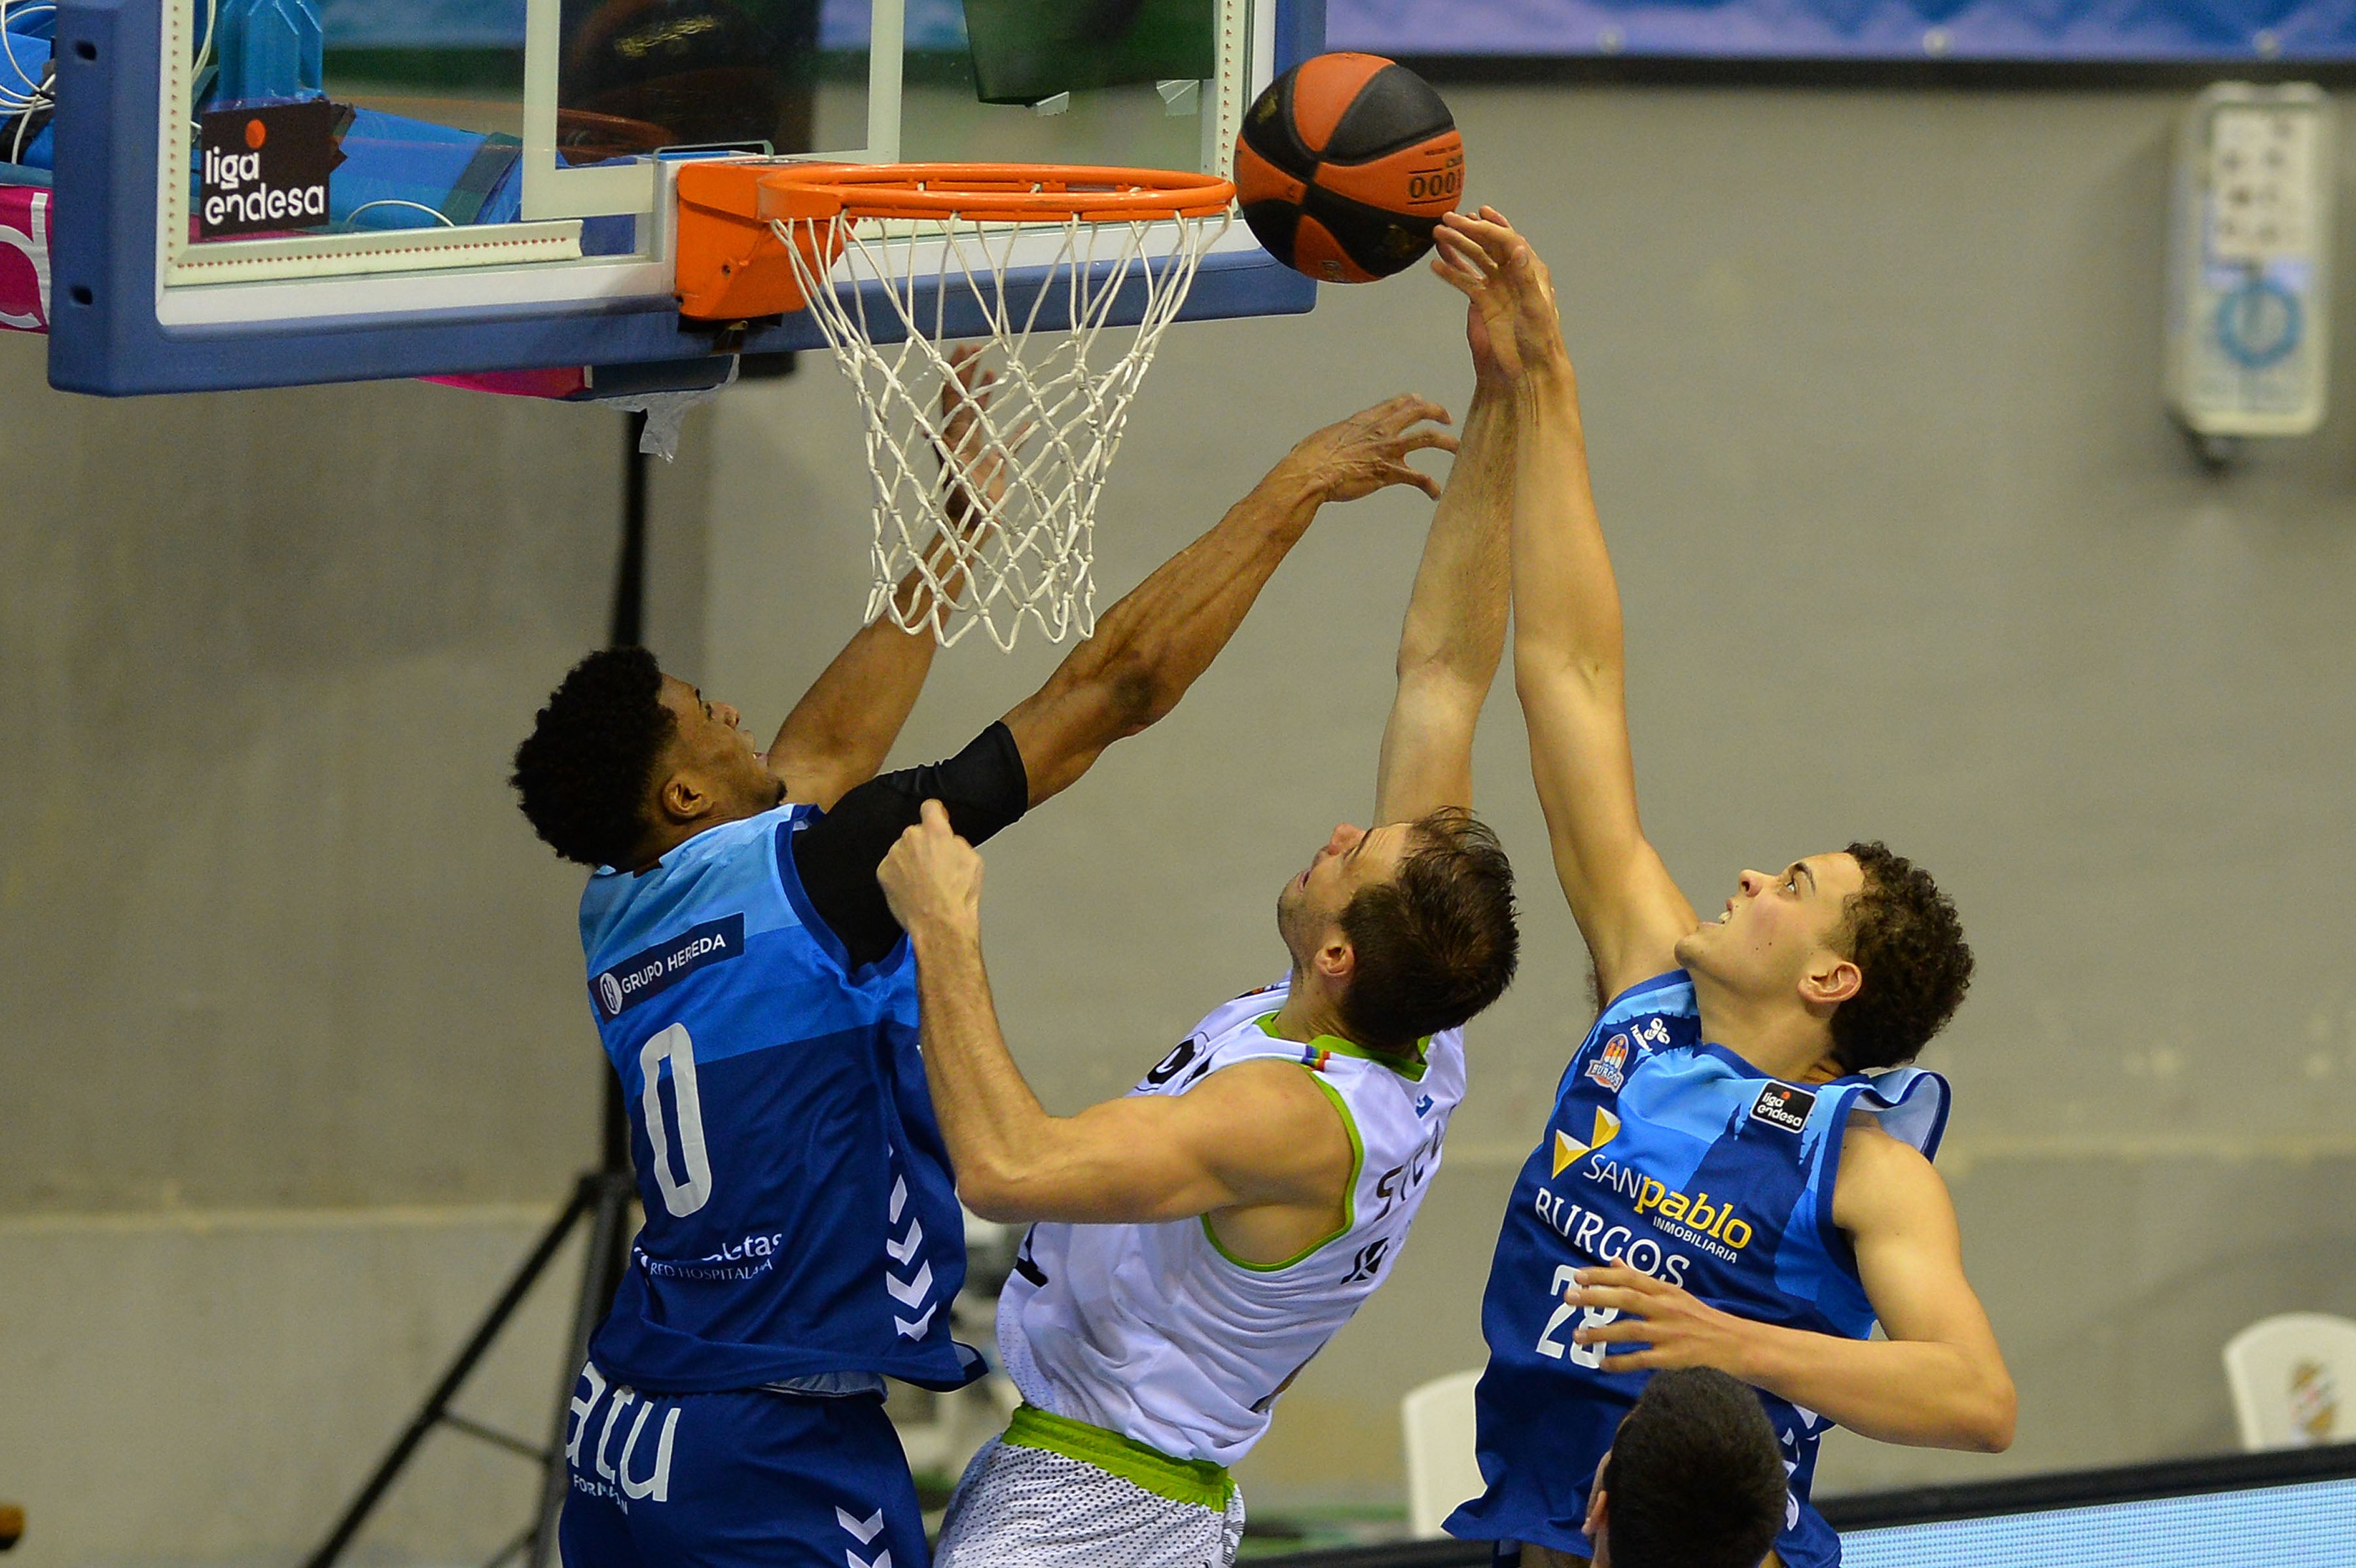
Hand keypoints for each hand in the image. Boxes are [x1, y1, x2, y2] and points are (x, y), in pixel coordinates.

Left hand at [878, 799, 985, 937]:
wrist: (939, 922)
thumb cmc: (958, 894)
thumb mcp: (972, 859)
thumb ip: (955, 842)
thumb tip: (947, 841)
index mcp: (934, 831)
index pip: (930, 807)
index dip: (936, 813)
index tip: (937, 818)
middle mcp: (910, 837)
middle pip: (916, 833)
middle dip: (924, 844)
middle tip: (934, 866)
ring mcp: (893, 855)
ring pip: (903, 851)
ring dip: (910, 860)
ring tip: (923, 882)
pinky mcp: (883, 872)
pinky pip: (892, 867)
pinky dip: (899, 875)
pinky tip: (912, 889)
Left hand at [936, 345, 1021, 531]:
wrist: (969, 526)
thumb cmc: (961, 501)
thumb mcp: (953, 473)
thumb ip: (946, 452)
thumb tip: (929, 429)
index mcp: (952, 435)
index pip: (952, 396)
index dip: (957, 372)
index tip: (966, 349)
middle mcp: (963, 438)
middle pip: (965, 398)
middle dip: (969, 373)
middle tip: (978, 348)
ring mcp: (978, 450)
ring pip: (982, 415)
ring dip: (987, 394)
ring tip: (993, 373)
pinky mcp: (994, 465)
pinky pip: (1008, 444)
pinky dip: (1018, 434)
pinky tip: (1029, 425)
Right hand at [1277, 393, 1457, 503]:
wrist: (1311, 473)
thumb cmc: (1310, 458)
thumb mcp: (1328, 437)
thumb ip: (1340, 436)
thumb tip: (1333, 442)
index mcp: (1366, 419)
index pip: (1397, 402)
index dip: (1414, 401)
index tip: (1421, 402)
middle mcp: (1381, 429)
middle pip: (1419, 411)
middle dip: (1437, 412)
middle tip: (1447, 419)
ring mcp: (1388, 449)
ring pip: (1429, 438)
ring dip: (1448, 443)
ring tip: (1458, 449)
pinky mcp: (1390, 472)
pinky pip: (1420, 478)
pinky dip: (1431, 486)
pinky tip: (1436, 493)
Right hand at [1430, 207, 1566, 385]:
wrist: (1529, 368)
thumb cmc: (1540, 338)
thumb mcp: (1536, 307)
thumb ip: (1525, 277)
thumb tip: (1518, 246)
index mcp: (1530, 269)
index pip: (1508, 240)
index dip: (1491, 226)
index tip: (1472, 217)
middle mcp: (1513, 273)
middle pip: (1488, 245)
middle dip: (1468, 230)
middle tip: (1447, 219)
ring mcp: (1497, 286)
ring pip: (1474, 260)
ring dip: (1457, 247)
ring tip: (1438, 236)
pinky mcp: (1484, 302)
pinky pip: (1465, 282)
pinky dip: (1451, 272)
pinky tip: (1436, 265)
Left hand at [1567, 1264, 1764, 1376]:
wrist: (1738, 1346)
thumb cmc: (1701, 1318)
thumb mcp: (1674, 1293)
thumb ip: (1642, 1279)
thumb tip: (1612, 1259)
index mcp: (1666, 1290)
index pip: (1630, 1277)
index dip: (1602, 1274)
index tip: (1577, 1274)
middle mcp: (1667, 1308)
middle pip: (1626, 1298)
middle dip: (1596, 1297)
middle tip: (1569, 1297)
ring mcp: (1671, 1334)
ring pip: (1630, 1330)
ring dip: (1601, 1333)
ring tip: (1577, 1336)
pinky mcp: (1675, 1358)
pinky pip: (1642, 1360)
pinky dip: (1620, 1362)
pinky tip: (1602, 1364)